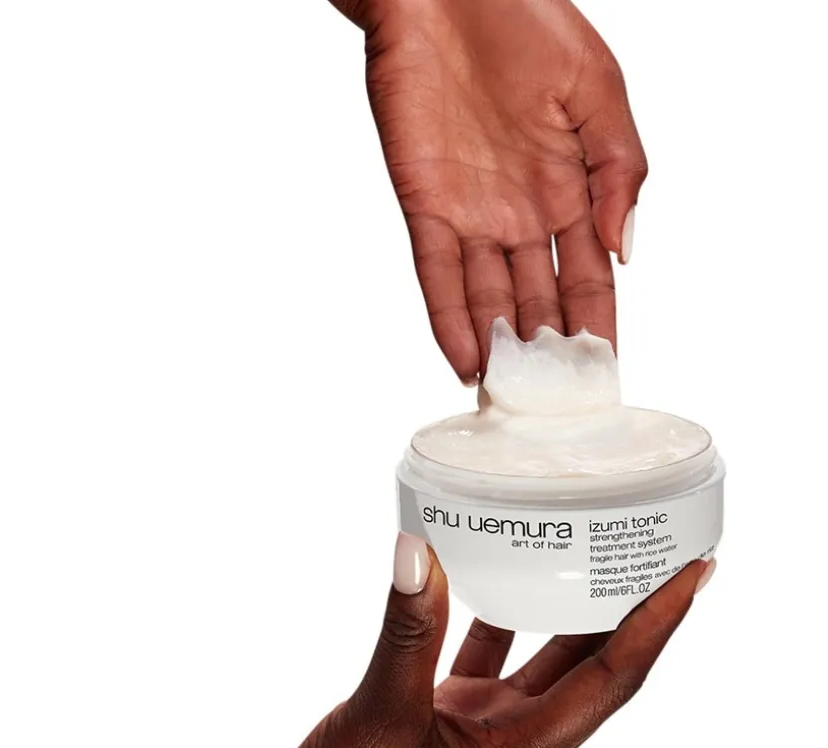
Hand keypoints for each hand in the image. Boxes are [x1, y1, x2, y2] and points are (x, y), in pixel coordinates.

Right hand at [245, 536, 713, 747]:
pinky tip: (486, 574)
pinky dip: (491, 616)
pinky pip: (486, 657)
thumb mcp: (382, 715)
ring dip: (562, 609)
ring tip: (582, 550)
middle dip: (627, 609)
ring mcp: (482, 733)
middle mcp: (517, 744)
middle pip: (592, 665)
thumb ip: (408, 631)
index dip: (659, 623)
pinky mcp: (447, 721)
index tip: (695, 571)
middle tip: (648, 546)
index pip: (615, 677)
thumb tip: (422, 551)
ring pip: (539, 659)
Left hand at [335, 0, 646, 379]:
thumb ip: (621, 173)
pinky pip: (436, 275)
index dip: (596, 330)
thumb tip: (626, 252)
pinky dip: (448, 317)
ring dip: (497, 350)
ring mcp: (471, 216)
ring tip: (508, 400)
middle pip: (536, 303)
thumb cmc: (526, 22)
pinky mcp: (424, 206)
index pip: (588, 282)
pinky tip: (463, 358)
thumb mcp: (600, 93)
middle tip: (550, 407)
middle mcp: (520, 216)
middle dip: (543, 356)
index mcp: (569, 192)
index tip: (603, 375)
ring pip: (485, 300)